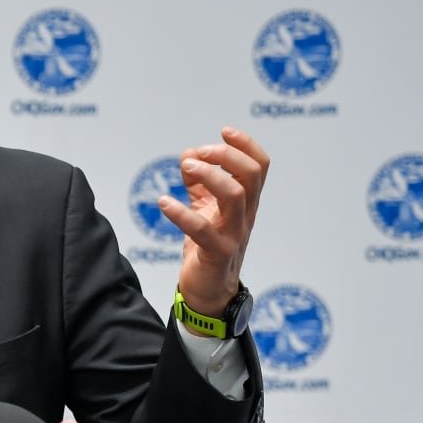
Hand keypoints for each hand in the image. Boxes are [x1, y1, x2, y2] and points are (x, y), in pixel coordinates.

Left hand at [158, 126, 268, 321]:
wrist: (209, 291)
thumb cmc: (208, 247)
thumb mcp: (205, 210)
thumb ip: (198, 184)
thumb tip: (188, 155)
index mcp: (245, 202)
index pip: (260, 166)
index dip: (246, 144)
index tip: (224, 130)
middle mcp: (245, 216)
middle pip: (251, 176)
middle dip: (226, 156)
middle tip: (198, 153)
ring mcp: (233, 234)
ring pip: (235, 196)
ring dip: (209, 175)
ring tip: (185, 166)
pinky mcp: (216, 253)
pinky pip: (202, 229)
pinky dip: (181, 212)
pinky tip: (163, 202)